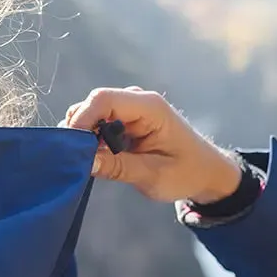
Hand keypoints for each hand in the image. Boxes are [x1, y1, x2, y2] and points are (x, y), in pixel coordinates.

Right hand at [62, 87, 241, 203]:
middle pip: (92, 105)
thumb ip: (117, 167)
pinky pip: (96, 124)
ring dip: (84, 137)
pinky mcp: (123, 121)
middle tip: (75, 159)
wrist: (205, 173)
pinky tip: (95, 158)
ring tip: (87, 161)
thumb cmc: (186, 173)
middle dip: (79, 130)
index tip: (71, 147)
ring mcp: (129, 109)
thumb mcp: (152, 175)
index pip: (103, 100)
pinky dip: (90, 140)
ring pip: (90, 114)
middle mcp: (137, 101)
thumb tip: (83, 161)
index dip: (82, 119)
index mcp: (149, 107)